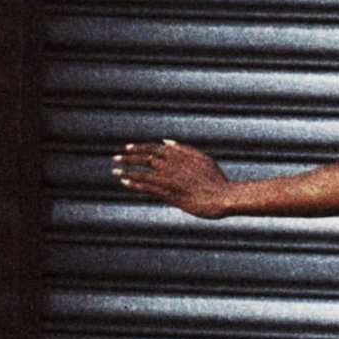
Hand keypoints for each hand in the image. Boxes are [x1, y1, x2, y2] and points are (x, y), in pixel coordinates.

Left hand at [113, 139, 230, 218]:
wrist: (224, 196)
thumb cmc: (216, 180)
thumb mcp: (202, 158)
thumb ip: (184, 149)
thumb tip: (166, 141)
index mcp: (180, 155)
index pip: (154, 148)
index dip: (139, 147)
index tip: (128, 148)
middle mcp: (173, 164)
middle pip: (145, 158)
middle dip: (129, 157)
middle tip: (116, 158)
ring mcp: (170, 179)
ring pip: (143, 172)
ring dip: (127, 170)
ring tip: (115, 170)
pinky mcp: (170, 192)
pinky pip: (147, 187)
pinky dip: (134, 183)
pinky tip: (125, 181)